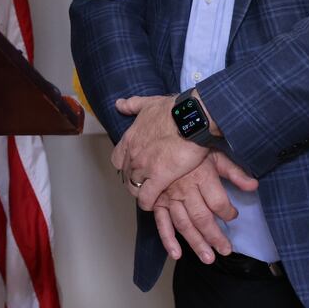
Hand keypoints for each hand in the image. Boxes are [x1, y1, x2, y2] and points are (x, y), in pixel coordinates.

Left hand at [113, 95, 209, 209]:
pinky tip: (153, 203)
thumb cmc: (173, 110)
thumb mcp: (148, 103)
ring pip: (134, 187)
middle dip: (134, 181)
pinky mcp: (159, 177)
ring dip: (140, 192)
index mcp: (130, 138)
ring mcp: (144, 166)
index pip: (118, 159)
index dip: (125, 166)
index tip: (134, 168)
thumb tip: (120, 104)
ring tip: (150, 195)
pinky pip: (147, 197)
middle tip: (144, 184)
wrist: (191, 118)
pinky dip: (148, 202)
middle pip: (126, 175)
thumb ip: (132, 104)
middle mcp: (133, 154)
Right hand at [151, 152, 258, 262]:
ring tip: (207, 258)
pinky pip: (161, 222)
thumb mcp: (215, 154)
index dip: (229, 212)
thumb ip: (234, 172)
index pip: (218, 202)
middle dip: (215, 236)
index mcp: (201, 176)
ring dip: (195, 242)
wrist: (162, 136)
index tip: (233, 216)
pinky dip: (167, 239)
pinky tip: (176, 254)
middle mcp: (185, 189)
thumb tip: (254, 186)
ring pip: (183, 224)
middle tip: (225, 251)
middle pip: (202, 217)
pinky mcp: (157, 200)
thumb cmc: (189, 146)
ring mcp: (169, 196)